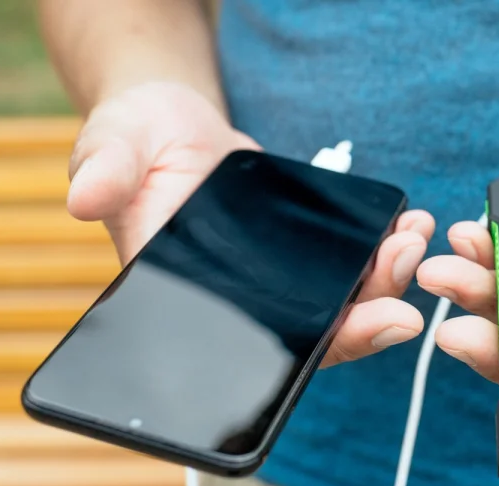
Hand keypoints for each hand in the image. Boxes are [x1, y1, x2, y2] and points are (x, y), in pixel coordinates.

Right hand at [68, 81, 432, 367]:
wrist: (171, 122)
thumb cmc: (135, 142)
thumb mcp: (111, 146)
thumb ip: (103, 171)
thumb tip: (85, 198)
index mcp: (194, 297)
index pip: (257, 351)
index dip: (319, 348)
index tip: (373, 327)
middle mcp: (243, 300)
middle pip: (317, 333)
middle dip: (370, 314)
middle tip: (406, 275)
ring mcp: (278, 278)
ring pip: (342, 302)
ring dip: (386, 280)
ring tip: (413, 239)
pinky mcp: (303, 250)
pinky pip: (350, 265)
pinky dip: (384, 250)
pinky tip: (409, 224)